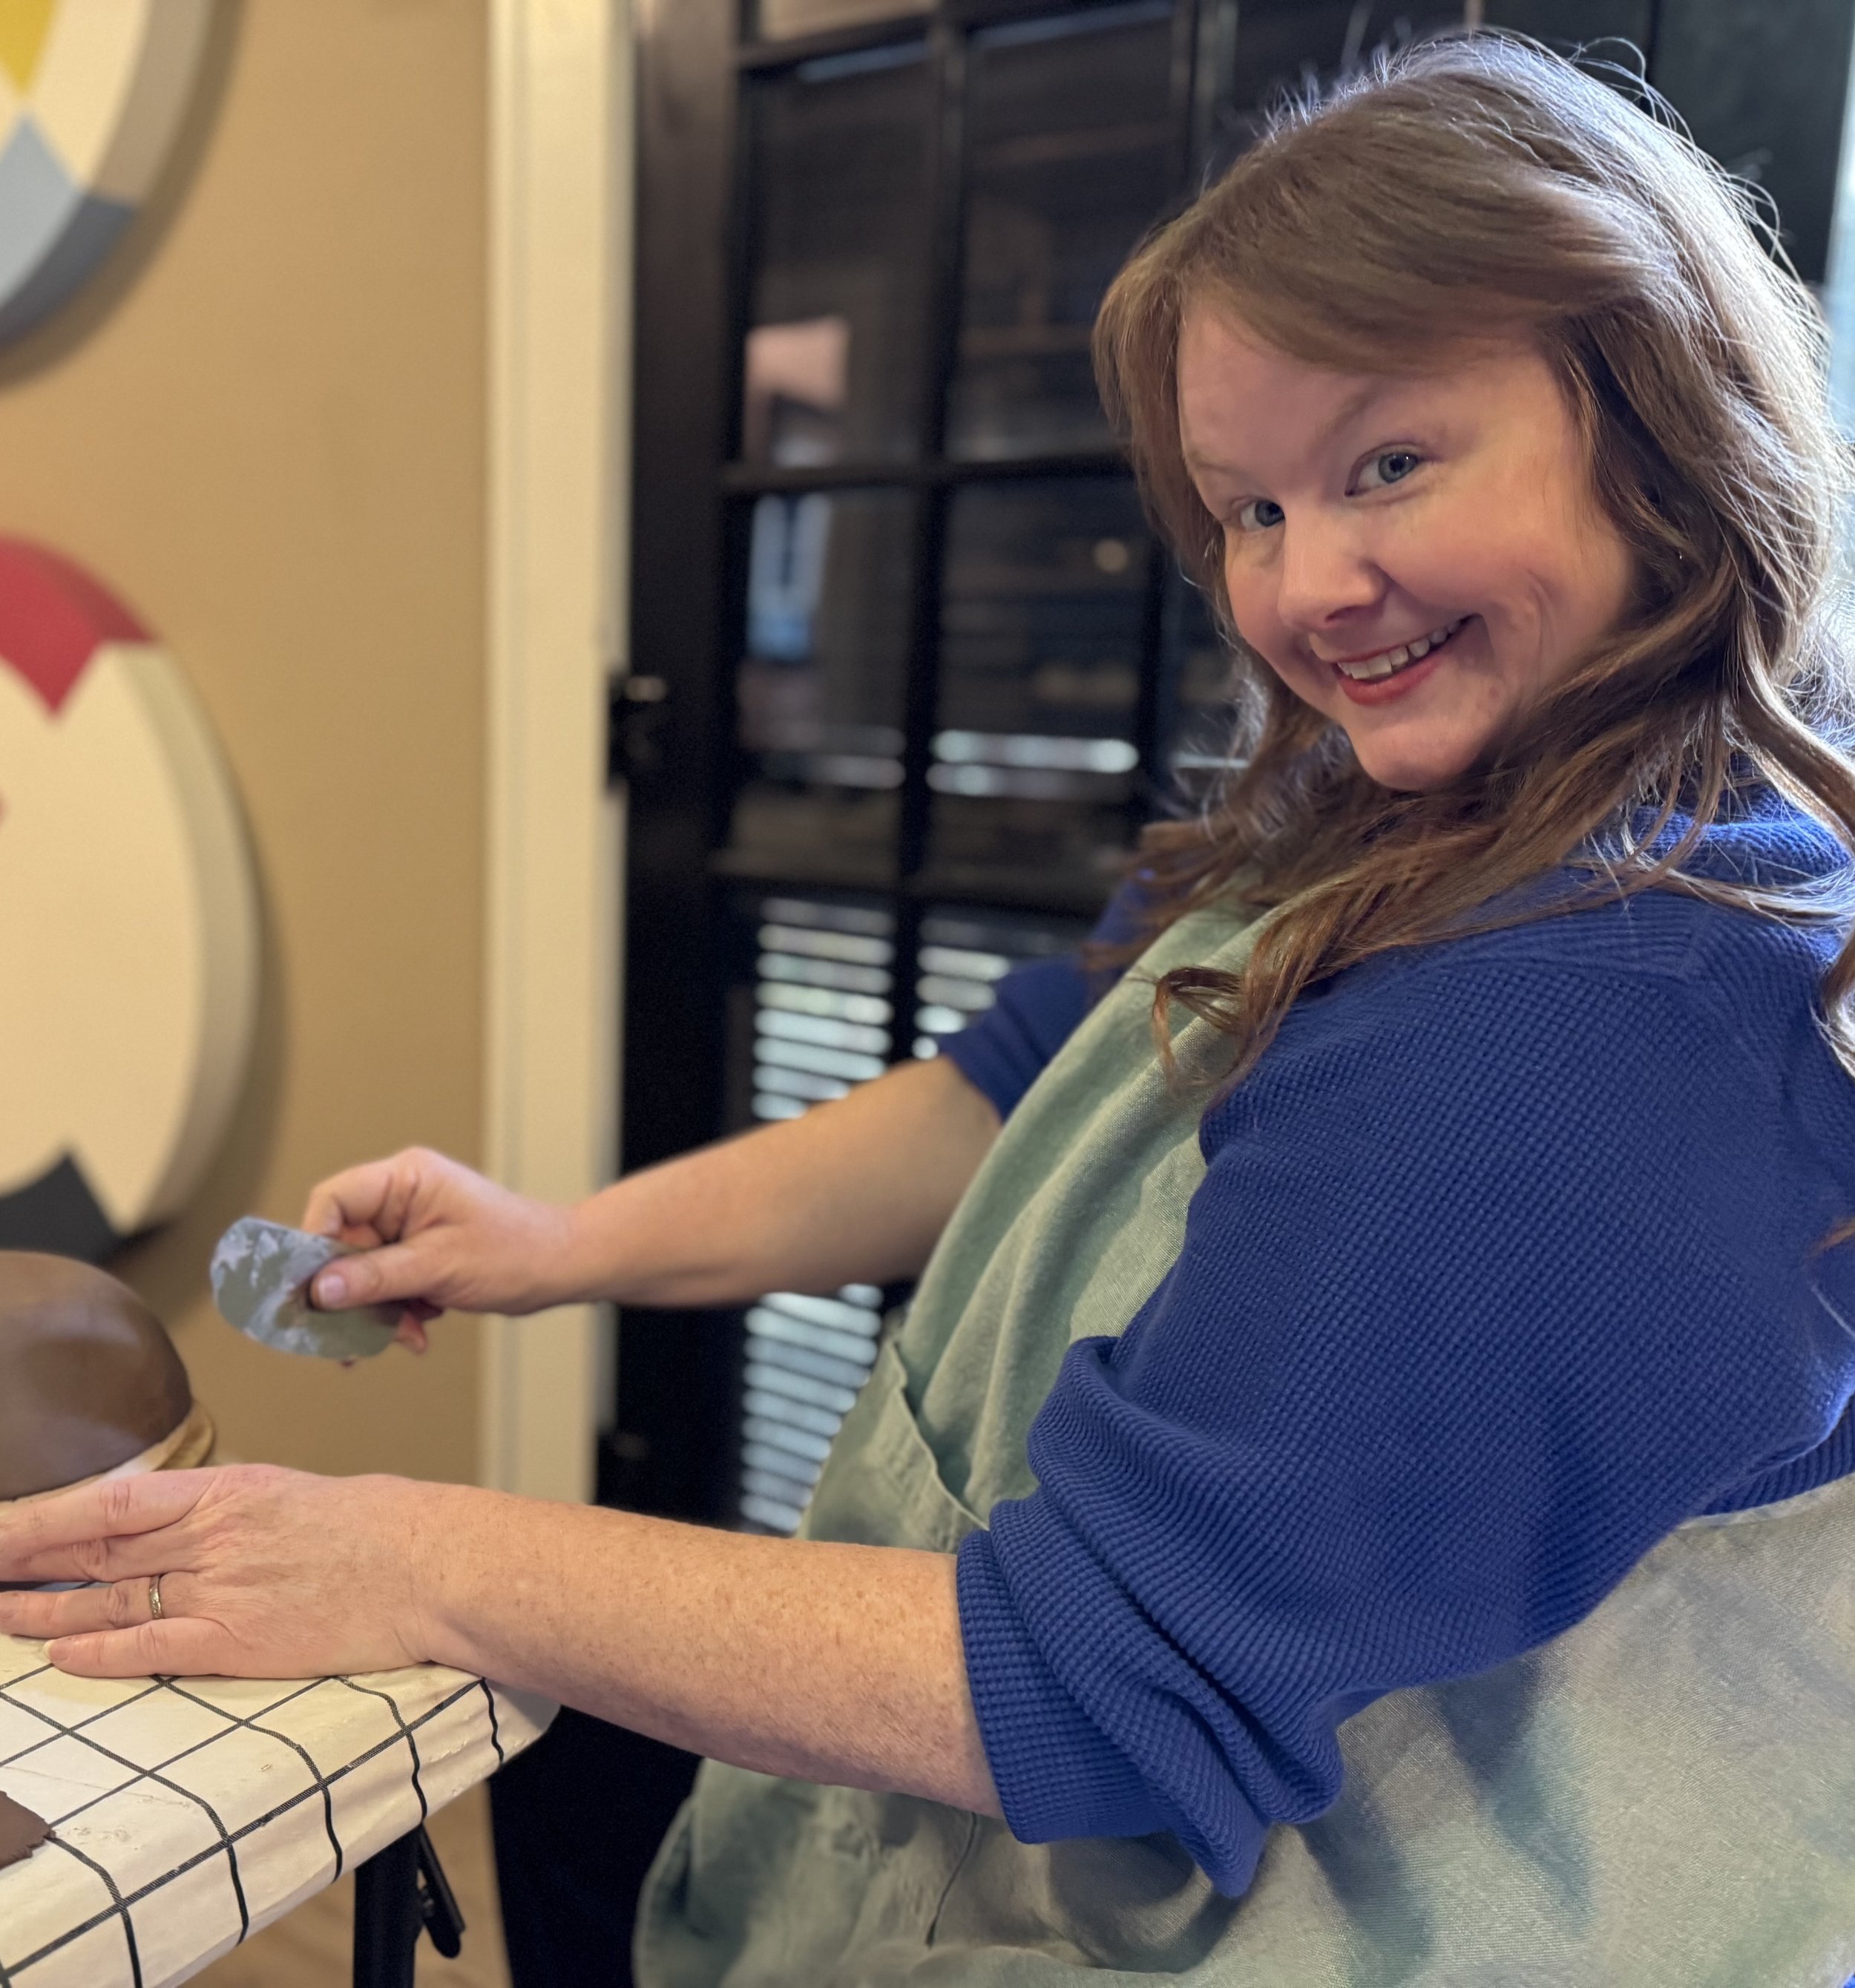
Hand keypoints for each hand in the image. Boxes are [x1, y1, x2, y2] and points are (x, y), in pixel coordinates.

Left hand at [0, 1466, 449, 1678]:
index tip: (2, 1526)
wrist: (431, 1564)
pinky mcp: (239, 1641)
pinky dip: (98, 1649)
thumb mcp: (295, 1495)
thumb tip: (187, 1528)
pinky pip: (150, 1645)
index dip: (46, 1516)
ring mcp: (224, 1589)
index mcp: (230, 1489)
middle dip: (28, 1560)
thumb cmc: (381, 1527)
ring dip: (45, 1608)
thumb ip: (232, 1513)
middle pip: (98, 1551)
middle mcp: (215, 1536)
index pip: (112, 1502)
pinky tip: (60, 1650)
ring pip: (111, 1597)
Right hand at [302, 1148, 578, 1349]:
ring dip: (377, 1310)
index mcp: (405, 1178)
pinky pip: (385, 1283)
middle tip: (356, 1336)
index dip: (314, 1244)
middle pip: (341, 1244)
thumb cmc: (516, 1252)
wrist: (562, 1267)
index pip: (332, 1201)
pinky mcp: (418, 1251)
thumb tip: (318, 1291)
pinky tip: (420, 1327)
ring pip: (361, 1272)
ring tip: (407, 1333)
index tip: (314, 1291)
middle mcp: (401, 1196)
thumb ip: (376, 1278)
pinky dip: (396, 1311)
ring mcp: (409, 1225)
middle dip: (353, 1294)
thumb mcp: (440, 1268)